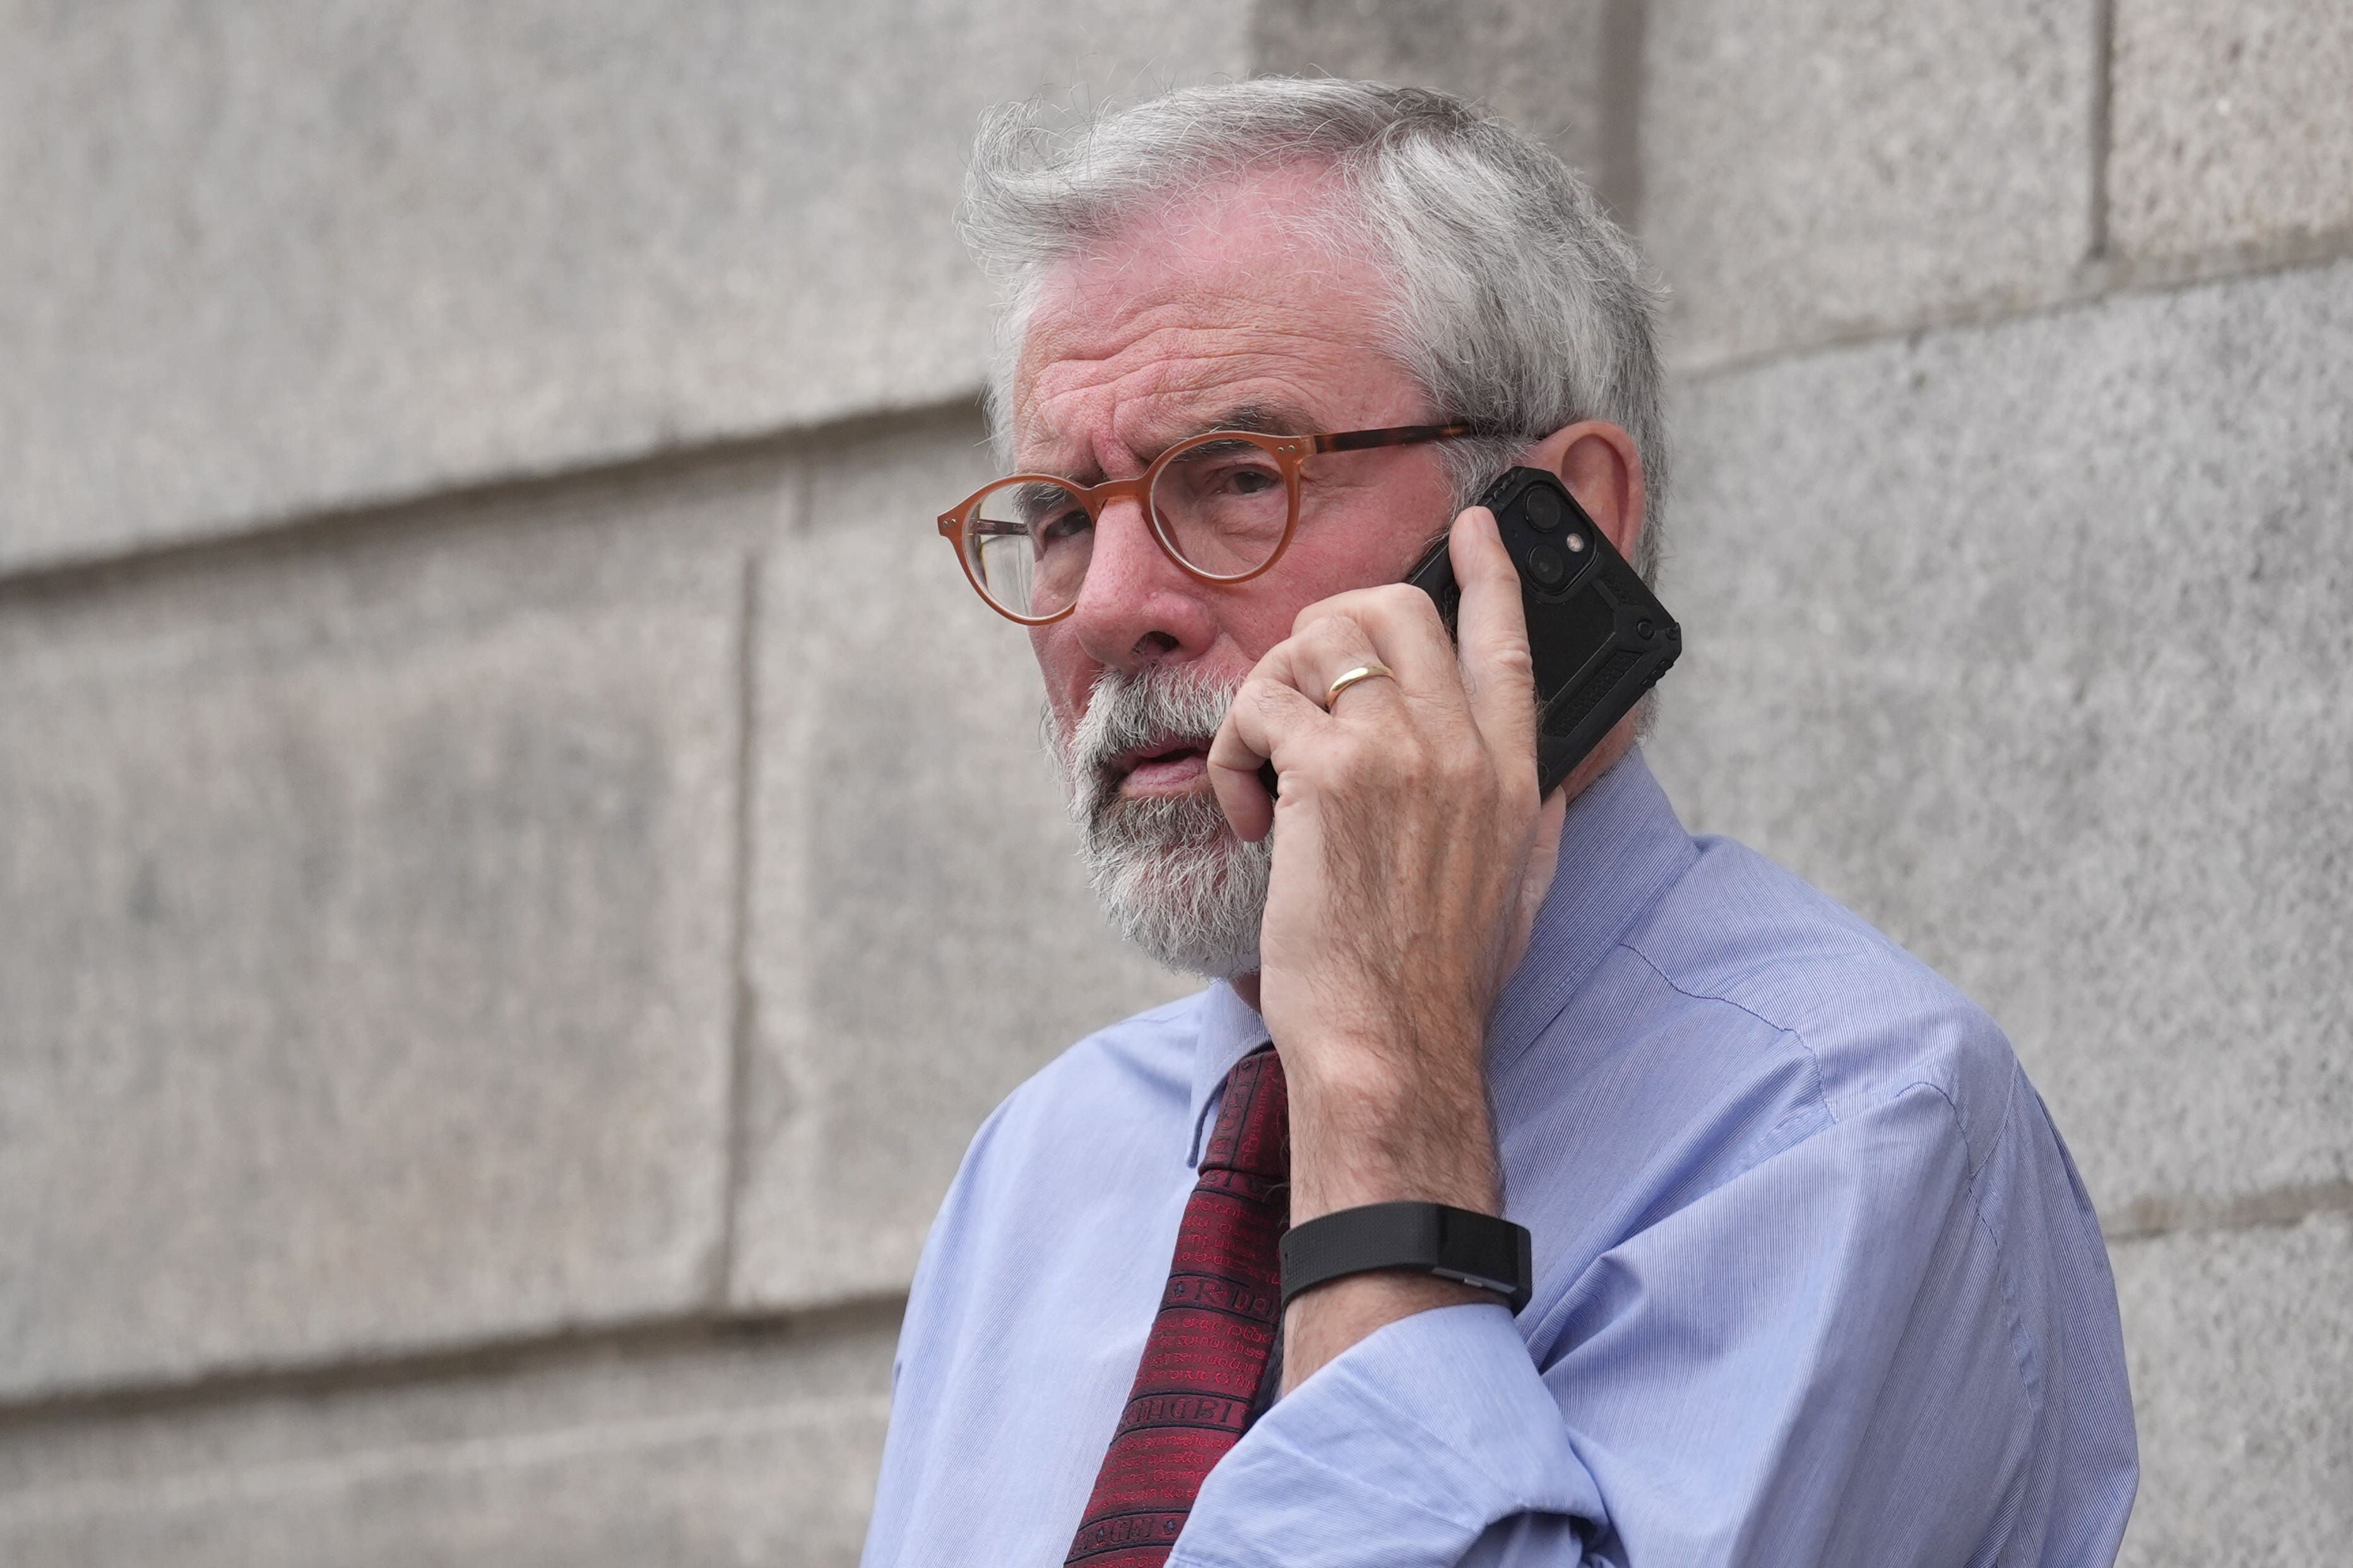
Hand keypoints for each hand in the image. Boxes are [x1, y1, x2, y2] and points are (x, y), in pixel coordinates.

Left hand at [1207, 505, 1567, 1385]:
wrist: (1393, 1045)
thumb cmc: (1437, 988)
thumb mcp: (1516, 894)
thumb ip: (1533, 825)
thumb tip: (1548, 789)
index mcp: (1514, 774)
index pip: (1508, 638)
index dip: (1489, 569)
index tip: (1470, 524)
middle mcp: (1465, 748)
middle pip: (1396, 609)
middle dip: (1327, 638)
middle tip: (1294, 707)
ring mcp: (1402, 751)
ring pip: (1318, 642)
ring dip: (1268, 699)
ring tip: (1263, 778)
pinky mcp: (1333, 772)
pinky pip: (1262, 706)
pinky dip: (1234, 756)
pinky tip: (1248, 815)